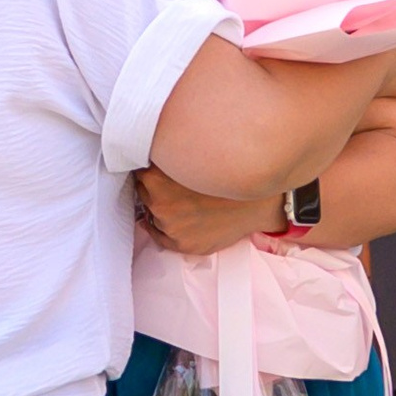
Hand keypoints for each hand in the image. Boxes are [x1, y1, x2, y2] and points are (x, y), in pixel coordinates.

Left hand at [134, 168, 280, 257]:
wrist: (256, 202)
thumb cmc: (227, 176)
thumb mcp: (192, 156)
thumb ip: (167, 155)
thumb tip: (150, 151)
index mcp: (157, 179)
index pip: (139, 171)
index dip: (149, 166)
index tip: (158, 166)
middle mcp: (160, 205)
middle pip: (143, 193)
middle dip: (153, 187)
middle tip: (172, 182)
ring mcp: (171, 227)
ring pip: (151, 214)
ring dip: (160, 207)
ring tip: (183, 199)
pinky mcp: (182, 245)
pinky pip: (159, 235)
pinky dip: (163, 227)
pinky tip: (178, 217)